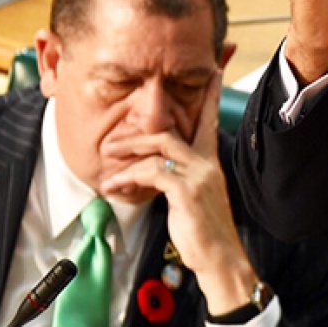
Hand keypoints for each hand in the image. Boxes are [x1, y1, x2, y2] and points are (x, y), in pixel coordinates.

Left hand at [100, 79, 258, 314]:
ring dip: (128, 150)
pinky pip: (152, 172)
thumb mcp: (193, 196)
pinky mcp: (187, 189)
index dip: (209, 94)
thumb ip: (178, 176)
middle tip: (112, 141)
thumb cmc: (204, 229)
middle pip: (173, 128)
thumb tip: (154, 170)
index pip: (208, 118)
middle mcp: (207, 161)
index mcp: (210, 159)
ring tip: (107, 160)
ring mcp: (199, 174)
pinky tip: (114, 186)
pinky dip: (128, 177)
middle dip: (140, 129)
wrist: (220, 256)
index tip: (212, 71)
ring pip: (160, 144)